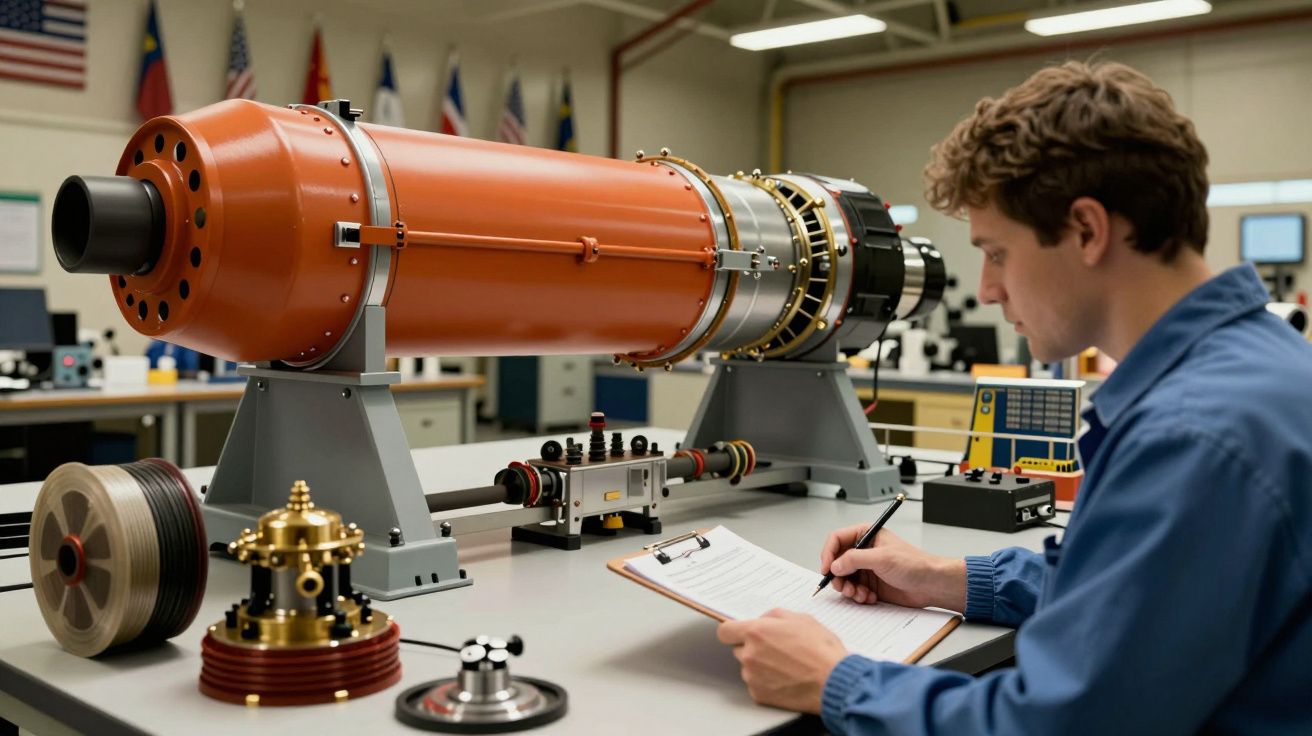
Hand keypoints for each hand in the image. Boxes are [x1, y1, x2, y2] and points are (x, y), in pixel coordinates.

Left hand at [717, 609, 847, 713]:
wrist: (833, 681)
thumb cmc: (821, 650)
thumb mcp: (801, 619)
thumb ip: (774, 615)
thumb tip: (763, 619)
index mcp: (756, 632)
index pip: (725, 631)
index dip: (732, 631)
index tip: (738, 633)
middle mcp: (749, 654)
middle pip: (738, 649)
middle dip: (752, 647)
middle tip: (775, 649)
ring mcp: (753, 677)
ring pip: (748, 667)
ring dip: (760, 665)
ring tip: (785, 665)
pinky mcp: (759, 694)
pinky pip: (756, 684)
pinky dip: (766, 681)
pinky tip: (785, 678)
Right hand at [820, 526, 966, 611]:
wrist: (931, 585)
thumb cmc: (915, 564)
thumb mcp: (882, 558)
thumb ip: (855, 559)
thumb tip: (834, 565)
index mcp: (866, 535)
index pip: (837, 540)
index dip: (828, 554)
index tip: (826, 569)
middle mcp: (864, 551)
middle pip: (837, 562)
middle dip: (838, 577)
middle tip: (844, 587)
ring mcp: (867, 568)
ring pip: (844, 579)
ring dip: (849, 589)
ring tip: (859, 594)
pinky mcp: (871, 584)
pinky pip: (854, 591)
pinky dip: (858, 596)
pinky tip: (870, 597)